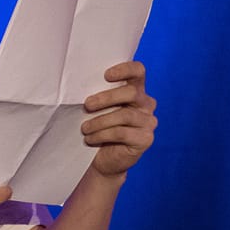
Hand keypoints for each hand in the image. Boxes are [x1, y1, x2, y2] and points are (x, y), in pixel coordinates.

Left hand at [82, 61, 157, 177]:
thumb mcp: (98, 109)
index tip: (106, 75)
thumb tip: (81, 85)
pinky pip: (122, 133)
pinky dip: (102, 135)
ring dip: (100, 121)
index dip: (124, 69)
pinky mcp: (146, 139)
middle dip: (106, 98)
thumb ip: (99, 95)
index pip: (138, 71)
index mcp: (136, 90)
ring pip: (124, 115)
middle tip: (87, 105)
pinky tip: (90, 138)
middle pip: (132, 93)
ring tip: (84, 128)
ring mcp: (148, 122)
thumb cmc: (99, 128)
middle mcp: (146, 104)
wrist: (103, 159)